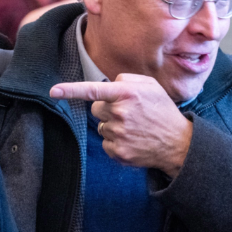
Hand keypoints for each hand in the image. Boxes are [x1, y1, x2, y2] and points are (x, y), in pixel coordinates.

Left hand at [50, 73, 193, 177]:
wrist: (178, 143)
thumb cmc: (162, 111)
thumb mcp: (151, 86)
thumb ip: (127, 80)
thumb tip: (108, 83)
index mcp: (127, 93)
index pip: (93, 90)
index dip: (71, 90)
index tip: (53, 91)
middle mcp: (120, 113)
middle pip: (96, 109)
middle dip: (107, 110)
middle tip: (128, 113)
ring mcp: (119, 134)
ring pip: (101, 126)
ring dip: (113, 126)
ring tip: (134, 128)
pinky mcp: (118, 151)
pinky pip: (106, 143)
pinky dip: (116, 142)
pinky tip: (132, 140)